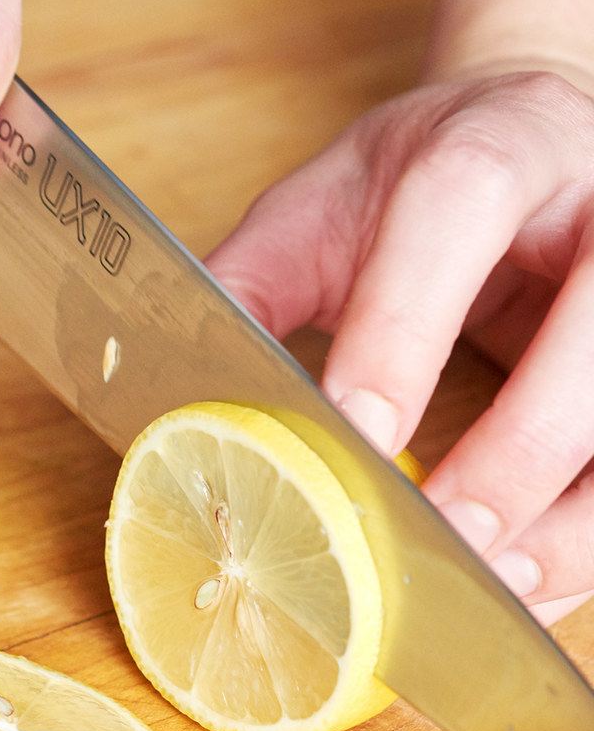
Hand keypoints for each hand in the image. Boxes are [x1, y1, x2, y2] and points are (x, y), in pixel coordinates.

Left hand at [205, 70, 593, 626]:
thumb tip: (176, 394)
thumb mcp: (323, 210)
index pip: (459, 209)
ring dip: (574, 516)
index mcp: (495, 143)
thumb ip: (251, 285)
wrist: (529, 150)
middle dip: (522, 447)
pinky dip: (586, 539)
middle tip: (449, 539)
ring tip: (495, 586)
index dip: (406, 329)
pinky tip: (527, 586)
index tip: (357, 438)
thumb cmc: (419, 188)